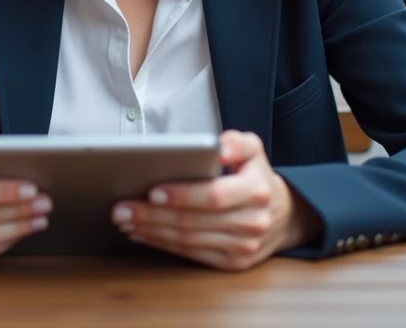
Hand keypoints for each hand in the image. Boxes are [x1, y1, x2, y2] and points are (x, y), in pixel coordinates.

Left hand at [110, 130, 321, 270]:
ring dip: (152, 232)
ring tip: (126, 220)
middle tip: (122, 209)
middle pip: (194, 222)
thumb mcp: (253, 150)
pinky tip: (143, 234)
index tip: (152, 191)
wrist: (283, 216)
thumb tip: (217, 146)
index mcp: (256, 191)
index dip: (182, 196)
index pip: (214, 196)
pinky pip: (192, 255)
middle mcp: (252, 222)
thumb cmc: (256, 177)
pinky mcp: (233, 263)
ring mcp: (243, 247)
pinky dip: (163, 245)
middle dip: (153, 216)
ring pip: (189, 241)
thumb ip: (236, 142)